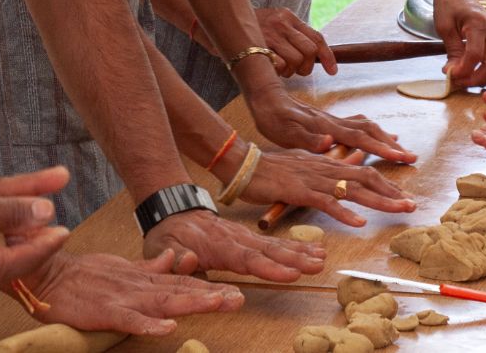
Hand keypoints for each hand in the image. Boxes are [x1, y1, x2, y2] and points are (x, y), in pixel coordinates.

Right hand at [15, 249, 242, 335]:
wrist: (48, 273)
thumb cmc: (83, 275)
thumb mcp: (122, 267)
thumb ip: (150, 266)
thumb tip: (175, 257)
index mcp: (144, 278)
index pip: (183, 283)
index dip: (209, 287)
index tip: (235, 291)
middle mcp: (139, 286)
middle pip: (181, 291)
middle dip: (211, 295)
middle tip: (239, 298)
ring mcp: (124, 298)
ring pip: (163, 301)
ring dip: (191, 302)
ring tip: (216, 303)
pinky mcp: (106, 312)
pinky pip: (131, 320)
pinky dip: (149, 323)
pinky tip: (168, 327)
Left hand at [143, 209, 323, 282]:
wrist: (173, 211)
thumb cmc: (169, 234)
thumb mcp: (163, 246)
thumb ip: (177, 257)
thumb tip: (191, 260)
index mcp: (219, 245)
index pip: (247, 259)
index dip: (269, 267)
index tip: (291, 273)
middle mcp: (237, 239)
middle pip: (269, 251)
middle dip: (295, 259)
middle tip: (318, 265)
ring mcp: (245, 236)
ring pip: (276, 245)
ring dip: (300, 252)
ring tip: (322, 258)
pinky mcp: (249, 237)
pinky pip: (275, 242)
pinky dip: (295, 246)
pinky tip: (313, 250)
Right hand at [236, 149, 415, 226]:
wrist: (246, 165)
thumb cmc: (273, 169)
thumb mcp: (304, 166)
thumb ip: (325, 170)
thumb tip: (344, 172)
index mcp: (327, 164)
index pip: (363, 172)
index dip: (385, 184)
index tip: (402, 196)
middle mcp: (325, 168)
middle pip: (365, 179)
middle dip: (391, 192)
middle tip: (411, 205)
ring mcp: (314, 179)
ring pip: (353, 189)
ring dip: (379, 200)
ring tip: (399, 209)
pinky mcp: (300, 191)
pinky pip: (326, 202)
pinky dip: (344, 212)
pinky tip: (359, 222)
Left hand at [246, 87, 416, 163]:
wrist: (265, 99)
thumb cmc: (274, 119)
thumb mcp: (286, 132)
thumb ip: (308, 138)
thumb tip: (329, 141)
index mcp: (328, 128)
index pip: (361, 139)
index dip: (382, 149)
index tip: (402, 157)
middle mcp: (335, 123)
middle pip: (370, 132)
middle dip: (392, 146)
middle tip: (411, 158)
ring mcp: (333, 121)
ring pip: (366, 127)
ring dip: (385, 138)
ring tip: (400, 149)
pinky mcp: (328, 122)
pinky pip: (357, 126)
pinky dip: (372, 133)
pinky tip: (376, 138)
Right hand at [256, 6, 334, 76]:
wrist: (225, 23)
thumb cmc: (256, 29)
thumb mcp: (277, 25)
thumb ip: (295, 36)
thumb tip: (319, 57)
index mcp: (289, 17)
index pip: (316, 37)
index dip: (328, 56)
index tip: (332, 71)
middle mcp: (281, 23)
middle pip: (310, 50)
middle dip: (306, 66)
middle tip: (296, 69)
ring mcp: (269, 34)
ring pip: (296, 60)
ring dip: (290, 71)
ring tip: (280, 68)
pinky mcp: (256, 47)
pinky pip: (280, 65)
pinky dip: (278, 71)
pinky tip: (270, 67)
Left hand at [431, 0, 485, 87]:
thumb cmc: (448, 3)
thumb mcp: (444, 27)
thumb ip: (452, 51)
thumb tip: (453, 73)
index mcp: (478, 23)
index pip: (475, 55)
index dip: (464, 70)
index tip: (451, 76)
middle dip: (476, 78)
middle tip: (459, 82)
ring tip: (468, 80)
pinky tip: (476, 73)